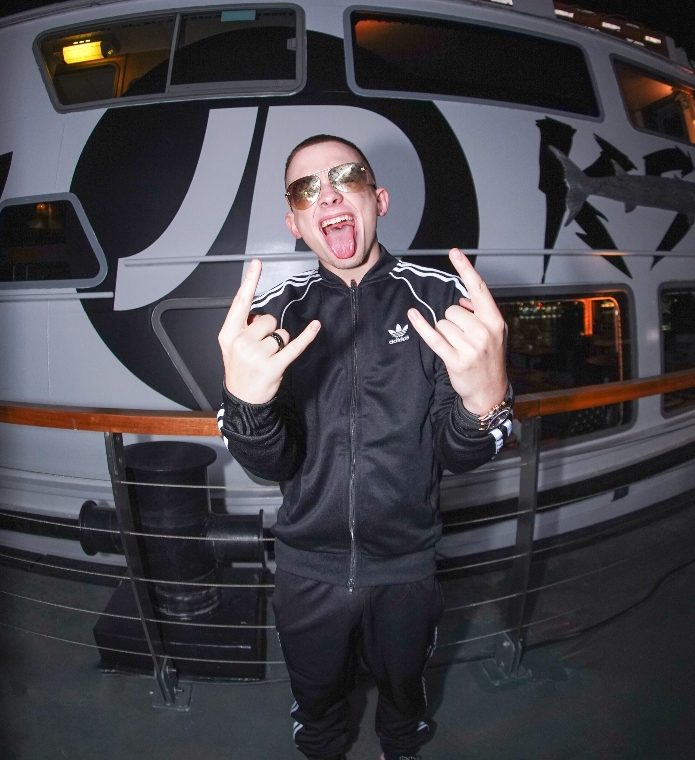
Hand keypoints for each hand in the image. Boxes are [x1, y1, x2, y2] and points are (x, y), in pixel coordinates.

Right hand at [218, 259, 320, 403]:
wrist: (242, 399)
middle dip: (269, 330)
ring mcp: (257, 356)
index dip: (250, 282)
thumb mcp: (231, 346)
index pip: (240, 303)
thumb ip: (242, 326)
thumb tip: (259, 315)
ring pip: (281, 334)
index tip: (257, 264)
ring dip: (280, 344)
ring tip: (268, 358)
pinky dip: (307, 336)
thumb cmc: (239, 369)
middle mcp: (241, 343)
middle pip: (268, 319)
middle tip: (261, 349)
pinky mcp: (274, 367)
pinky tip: (316, 326)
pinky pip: (294, 346)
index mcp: (228, 334)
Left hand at [408, 248, 507, 415]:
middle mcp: (484, 332)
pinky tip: (412, 315)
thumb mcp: (494, 333)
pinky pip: (434, 337)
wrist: (490, 391)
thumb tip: (461, 298)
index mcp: (494, 321)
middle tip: (462, 337)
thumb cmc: (489, 358)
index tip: (454, 252)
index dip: (466, 269)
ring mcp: (470, 347)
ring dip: (445, 332)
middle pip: (453, 309)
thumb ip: (480, 313)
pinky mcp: (455, 360)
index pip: (479, 289)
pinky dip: (421, 326)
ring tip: (458, 346)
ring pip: (443, 323)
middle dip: (452, 320)